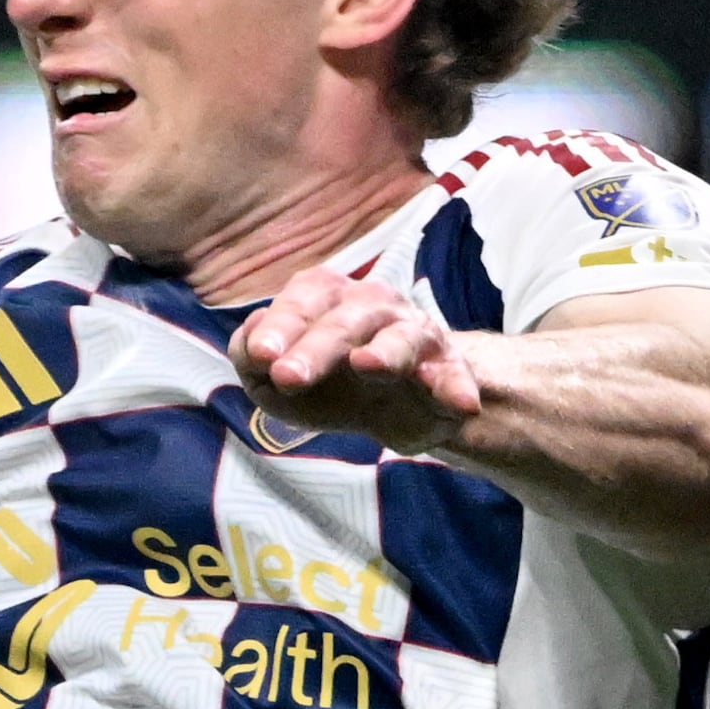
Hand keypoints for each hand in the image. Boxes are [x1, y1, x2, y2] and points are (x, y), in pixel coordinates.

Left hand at [231, 268, 480, 453]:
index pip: (304, 301)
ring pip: (400, 338)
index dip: (282, 325)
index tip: (262, 355)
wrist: (399, 408)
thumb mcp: (279, 385)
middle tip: (289, 375)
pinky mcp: (448, 369)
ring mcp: (414, 334)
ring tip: (368, 366)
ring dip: (386, 353)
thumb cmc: (331, 385)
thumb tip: (249, 343)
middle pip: (345, 320)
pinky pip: (453, 376)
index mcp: (328, 300)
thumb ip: (252, 363)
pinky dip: (457, 388)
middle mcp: (373, 306)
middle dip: (317, 347)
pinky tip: (460, 403)